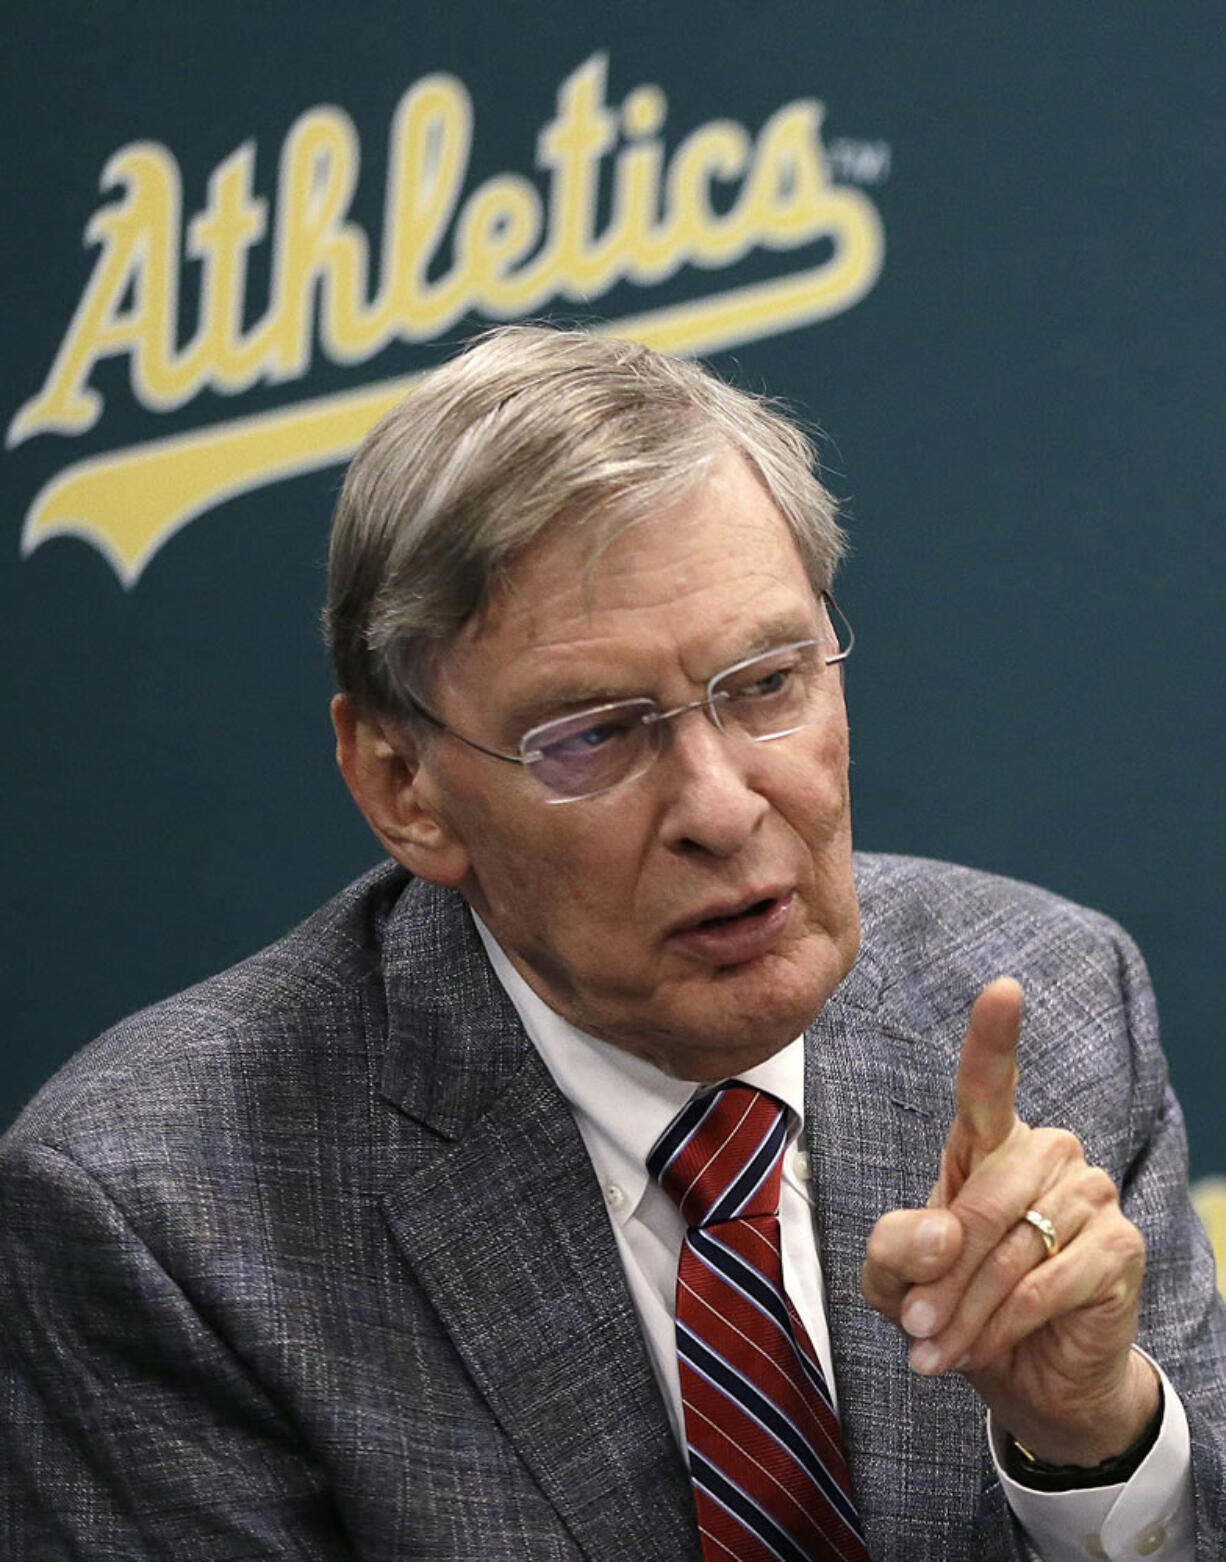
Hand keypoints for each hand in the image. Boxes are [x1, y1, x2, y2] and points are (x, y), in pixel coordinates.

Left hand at [861, 977, 1157, 1464]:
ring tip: (939, 1349)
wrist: (1027, 1378)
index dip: (994, 1036)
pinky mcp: (1121, 1247)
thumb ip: (894, 1248)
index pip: (988, 1082)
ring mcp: (1091, 1195)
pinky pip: (1048, 1284)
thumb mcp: (895, 1279)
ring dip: (968, 1311)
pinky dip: (1006, 1324)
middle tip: (917, 1326)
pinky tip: (985, 1351)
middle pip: (982, 1203)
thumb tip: (942, 1233)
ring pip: (1013, 1250)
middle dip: (942, 1277)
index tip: (1003, 989)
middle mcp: (1046, 1154)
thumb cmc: (955, 1306)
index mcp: (987, 1144)